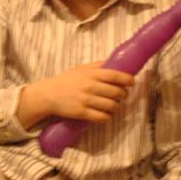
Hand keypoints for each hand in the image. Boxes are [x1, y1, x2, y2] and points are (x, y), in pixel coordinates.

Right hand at [18, 61, 133, 127]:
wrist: (48, 95)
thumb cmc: (66, 80)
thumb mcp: (81, 69)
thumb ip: (98, 65)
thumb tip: (114, 62)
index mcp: (91, 74)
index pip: (116, 76)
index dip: (128, 80)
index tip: (132, 82)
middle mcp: (90, 86)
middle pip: (117, 92)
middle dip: (123, 95)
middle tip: (122, 95)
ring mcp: (86, 100)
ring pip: (112, 106)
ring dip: (116, 107)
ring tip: (113, 105)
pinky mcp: (82, 113)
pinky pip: (102, 117)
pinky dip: (107, 117)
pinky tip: (106, 114)